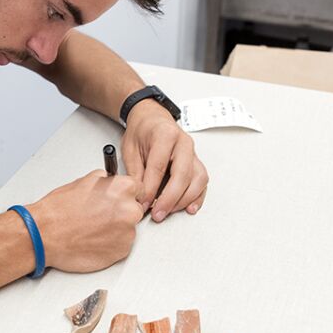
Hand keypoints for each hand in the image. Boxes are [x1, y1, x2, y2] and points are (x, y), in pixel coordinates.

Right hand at [28, 171, 143, 272]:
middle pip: (135, 209)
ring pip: (128, 229)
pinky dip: (110, 244)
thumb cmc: (59, 209)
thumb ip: (105, 182)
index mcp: (123, 188)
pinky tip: (93, 239)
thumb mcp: (84, 181)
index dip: (125, 194)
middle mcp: (129, 210)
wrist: (45, 234)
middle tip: (100, 216)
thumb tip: (112, 182)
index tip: (118, 199)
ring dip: (115, 229)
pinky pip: (121, 245)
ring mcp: (127, 233)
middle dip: (120, 212)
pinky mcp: (122, 252)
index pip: (138, 189)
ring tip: (92, 229)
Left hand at [121, 100, 208, 221]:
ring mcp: (193, 153)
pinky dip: (197, 197)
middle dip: (169, 198)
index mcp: (164, 135)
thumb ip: (135, 172)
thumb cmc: (142, 131)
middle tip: (157, 213)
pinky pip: (202, 182)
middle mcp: (183, 143)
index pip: (159, 166)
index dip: (150, 189)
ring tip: (169, 212)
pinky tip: (189, 207)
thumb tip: (137, 196)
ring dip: (184, 199)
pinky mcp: (197, 163)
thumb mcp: (130, 149)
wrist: (152, 119)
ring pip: (197, 179)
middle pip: (182, 174)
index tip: (142, 203)